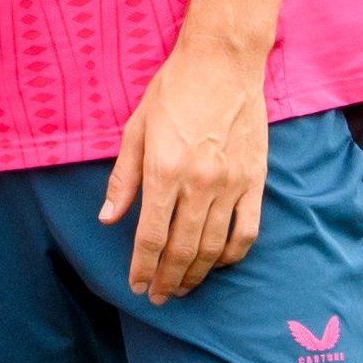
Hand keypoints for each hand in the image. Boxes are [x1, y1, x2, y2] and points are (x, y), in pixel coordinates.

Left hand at [99, 37, 267, 302]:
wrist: (223, 65)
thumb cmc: (171, 92)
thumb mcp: (135, 130)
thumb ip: (123, 179)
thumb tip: (107, 219)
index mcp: (163, 171)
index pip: (150, 235)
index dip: (141, 267)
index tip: (136, 286)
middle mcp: (197, 183)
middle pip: (181, 248)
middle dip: (167, 278)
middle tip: (159, 297)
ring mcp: (230, 184)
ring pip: (213, 246)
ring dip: (196, 273)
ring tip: (183, 287)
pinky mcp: (255, 181)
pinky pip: (247, 231)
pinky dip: (232, 254)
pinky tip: (218, 264)